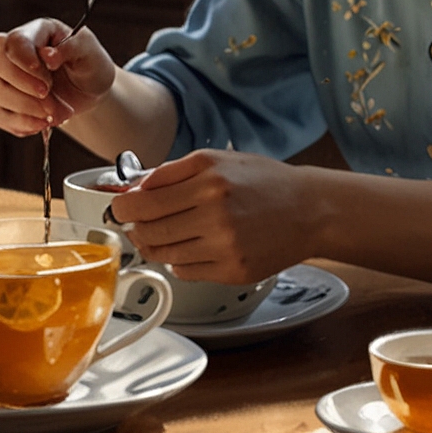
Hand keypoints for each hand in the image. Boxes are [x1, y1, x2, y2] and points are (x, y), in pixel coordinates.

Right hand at [0, 18, 116, 136]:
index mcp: (35, 32)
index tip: (46, 76)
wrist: (89, 91)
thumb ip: (72, 47)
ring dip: (25, 107)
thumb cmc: (88, 64)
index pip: (14, 40)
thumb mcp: (90, 51)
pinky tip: (43, 123)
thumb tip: (48, 55)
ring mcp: (3, 78)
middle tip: (49, 94)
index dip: (25, 59)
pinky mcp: (2, 103)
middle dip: (23, 85)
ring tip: (55, 113)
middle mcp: (12, 52)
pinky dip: (21, 123)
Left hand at [112, 150, 312, 283]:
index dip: (123, 207)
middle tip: (137, 223)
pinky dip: (179, 261)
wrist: (309, 210)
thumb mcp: (218, 161)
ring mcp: (224, 247)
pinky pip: (185, 271)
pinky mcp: (232, 271)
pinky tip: (192, 246)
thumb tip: (134, 190)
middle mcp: (215, 215)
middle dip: (136, 228)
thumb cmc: (264, 182)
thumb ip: (172, 172)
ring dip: (154, 246)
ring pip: (163, 254)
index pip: (143, 202)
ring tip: (163, 235)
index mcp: (208, 181)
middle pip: (148, 231)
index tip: (121, 207)